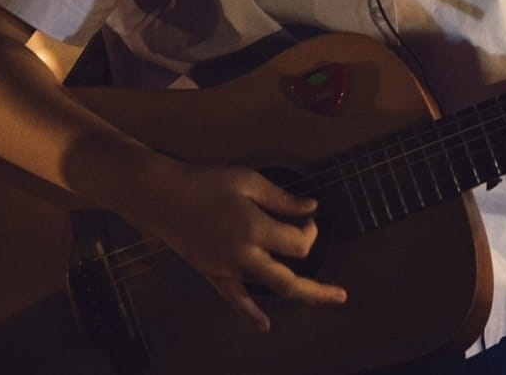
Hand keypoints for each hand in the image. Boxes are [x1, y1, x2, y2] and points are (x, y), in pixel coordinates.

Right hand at [142, 160, 346, 332]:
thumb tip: (312, 209)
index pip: (297, 243)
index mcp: (254, 228)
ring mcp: (228, 268)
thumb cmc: (206, 182)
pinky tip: (264, 325)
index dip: (310, 232)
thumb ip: (281, 198)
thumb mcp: (247, 180)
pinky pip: (235, 300)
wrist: (164, 196)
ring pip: (268, 290)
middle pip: (289, 280)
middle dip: (318, 289)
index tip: (307, 218)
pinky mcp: (213, 274)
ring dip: (296, 297)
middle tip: (341, 295)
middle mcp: (244, 254)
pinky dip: (250, 314)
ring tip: (320, 301)